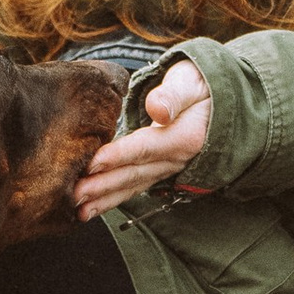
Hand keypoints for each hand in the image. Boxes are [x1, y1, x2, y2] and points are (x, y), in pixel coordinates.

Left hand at [75, 60, 211, 218]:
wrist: (220, 103)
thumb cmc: (201, 86)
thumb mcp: (191, 83)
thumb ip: (173, 95)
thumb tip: (157, 109)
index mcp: (184, 136)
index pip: (144, 148)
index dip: (117, 157)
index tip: (90, 164)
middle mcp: (176, 159)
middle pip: (133, 173)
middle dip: (102, 186)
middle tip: (73, 194)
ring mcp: (167, 169)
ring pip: (132, 186)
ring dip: (104, 199)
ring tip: (78, 210)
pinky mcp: (158, 172)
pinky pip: (134, 187)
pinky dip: (112, 199)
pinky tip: (92, 208)